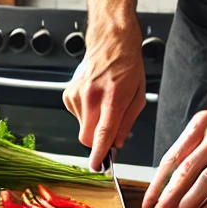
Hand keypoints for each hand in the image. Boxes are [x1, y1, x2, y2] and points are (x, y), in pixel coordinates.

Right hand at [62, 22, 146, 170]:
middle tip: (109, 130)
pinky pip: (76, 116)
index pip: (102, 132)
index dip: (99, 152)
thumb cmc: (127, 66)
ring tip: (104, 103)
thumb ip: (127, 123)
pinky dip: (85, 114)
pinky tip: (94, 98)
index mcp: (113, 97)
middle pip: (87, 137)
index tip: (97, 166)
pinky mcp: (68, 93)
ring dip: (93, 124)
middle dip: (97, 141)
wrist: (111, 42)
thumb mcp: (138, 96)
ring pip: (81, 127)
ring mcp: (77, 94)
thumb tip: (117, 143)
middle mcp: (91, 96)